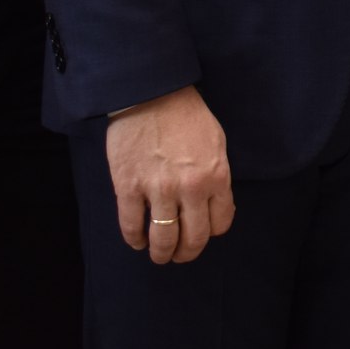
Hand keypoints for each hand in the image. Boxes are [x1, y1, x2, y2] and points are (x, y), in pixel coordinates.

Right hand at [106, 86, 235, 264]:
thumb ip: (217, 175)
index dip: (211, 233)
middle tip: (180, 255)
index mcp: (216, 176)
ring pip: (163, 240)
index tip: (203, 233)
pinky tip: (138, 240)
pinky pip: (131, 226)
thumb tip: (216, 203)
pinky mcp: (129, 187)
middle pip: (194, 238)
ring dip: (162, 254)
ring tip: (159, 255)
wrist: (151, 93)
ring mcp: (158, 190)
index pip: (220, 223)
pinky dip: (135, 239)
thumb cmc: (186, 115)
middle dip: (187, 253)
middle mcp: (190, 188)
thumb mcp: (216, 142)